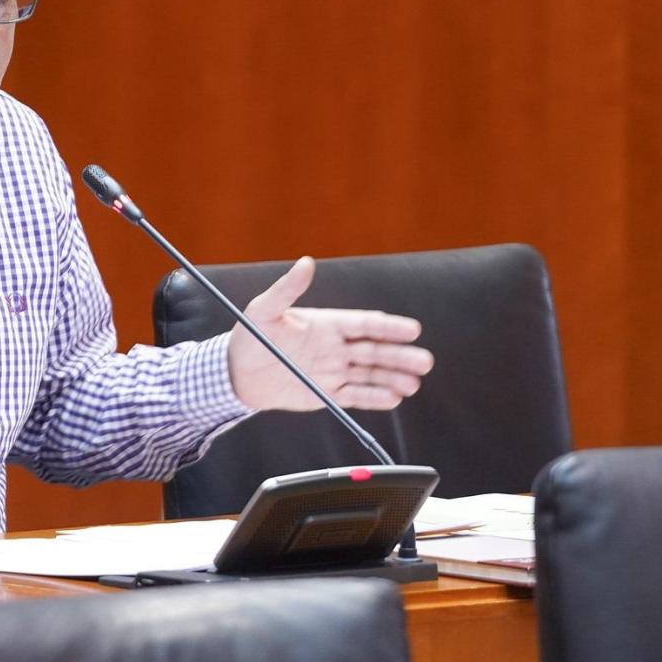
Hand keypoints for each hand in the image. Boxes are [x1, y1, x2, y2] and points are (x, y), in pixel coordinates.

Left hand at [227, 257, 432, 410]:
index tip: (412, 329)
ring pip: (371, 374)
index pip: (365, 324)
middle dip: (400, 356)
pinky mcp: (327, 394)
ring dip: (394, 378)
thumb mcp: (265, 310)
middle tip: (425, 362)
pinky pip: (356, 396)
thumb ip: (287, 289)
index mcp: (327, 324)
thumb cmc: (251, 337)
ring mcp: (333, 371)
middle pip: (375, 351)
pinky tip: (394, 399)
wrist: (236, 374)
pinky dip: (374, 398)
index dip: (389, 327)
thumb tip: (306, 262)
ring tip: (414, 385)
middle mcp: (336, 347)